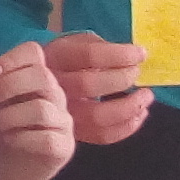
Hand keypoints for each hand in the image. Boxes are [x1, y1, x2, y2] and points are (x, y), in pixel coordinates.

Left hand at [0, 41, 75, 179]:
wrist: (8, 170)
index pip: (34, 53)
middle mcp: (55, 96)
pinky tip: (9, 140)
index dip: (12, 59)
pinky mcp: (63, 147)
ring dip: (11, 115)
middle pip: (43, 77)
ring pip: (42, 109)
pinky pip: (47, 138)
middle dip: (10, 85)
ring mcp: (63, 122)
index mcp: (36, 78)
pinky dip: (22, 138)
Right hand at [42, 29, 152, 144]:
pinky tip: (138, 115)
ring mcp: (62, 112)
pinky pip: (102, 135)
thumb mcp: (73, 43)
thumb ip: (98, 46)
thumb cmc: (63, 61)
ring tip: (146, 97)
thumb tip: (132, 56)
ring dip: (129, 108)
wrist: (34, 88)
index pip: (89, 55)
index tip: (141, 53)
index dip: (119, 55)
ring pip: (97, 116)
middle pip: (90, 85)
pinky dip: (126, 127)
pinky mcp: (73, 132)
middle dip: (121, 79)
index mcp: (55, 57)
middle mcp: (54, 85)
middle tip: (137, 73)